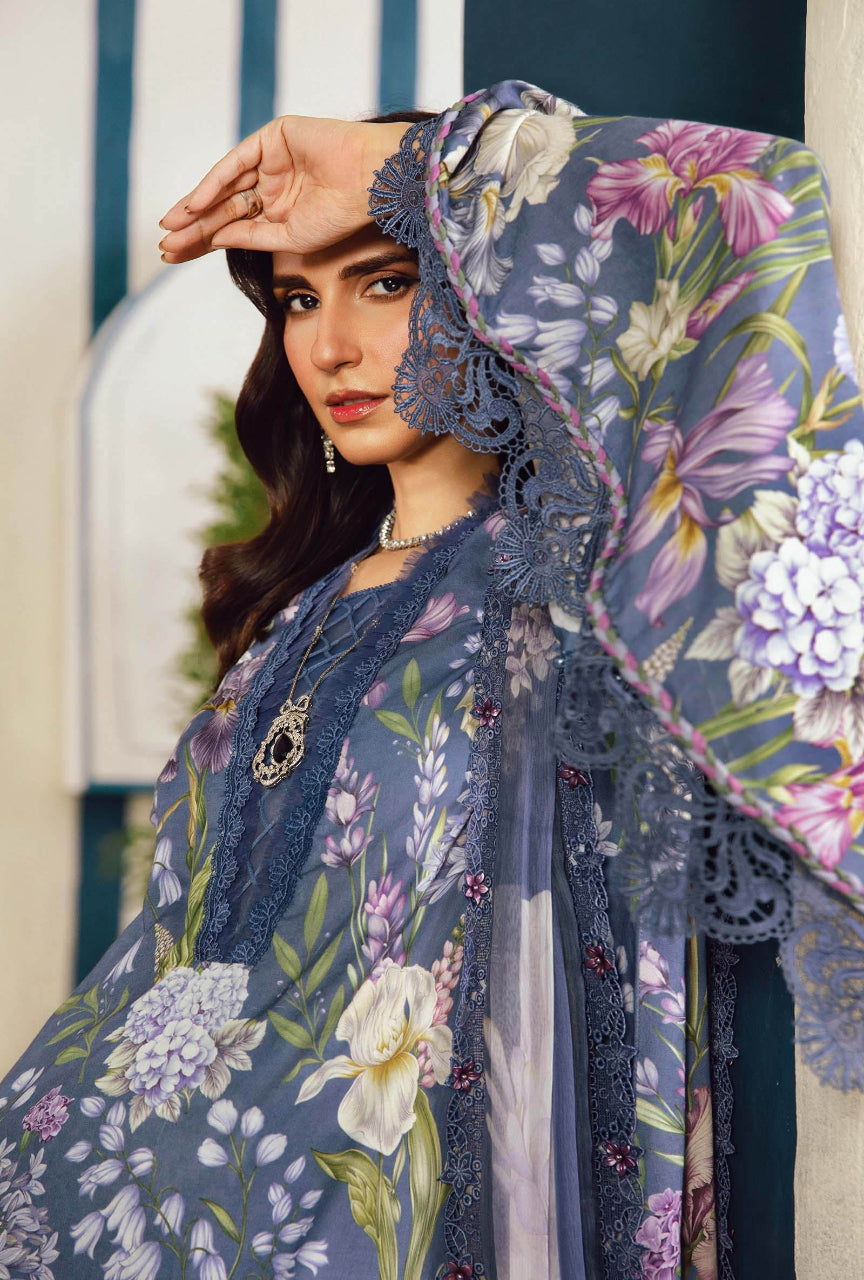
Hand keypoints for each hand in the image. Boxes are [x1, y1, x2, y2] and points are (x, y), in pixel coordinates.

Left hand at [158, 116, 407, 262]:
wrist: (371, 183)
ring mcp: (271, 160)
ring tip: (170, 229)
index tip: (173, 257)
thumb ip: (252, 236)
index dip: (202, 241)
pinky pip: (235, 164)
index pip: (231, 227)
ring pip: (224, 188)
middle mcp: (272, 184)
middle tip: (164, 248)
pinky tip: (194, 206)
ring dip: (195, 208)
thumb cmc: (342, 215)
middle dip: (193, 229)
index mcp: (280, 211)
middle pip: (222, 208)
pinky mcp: (273, 138)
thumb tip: (215, 238)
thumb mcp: (290, 238)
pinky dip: (213, 185)